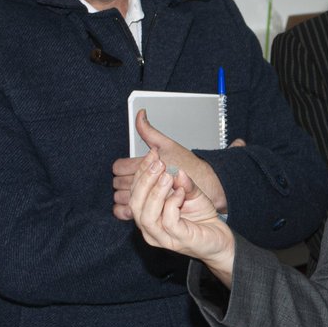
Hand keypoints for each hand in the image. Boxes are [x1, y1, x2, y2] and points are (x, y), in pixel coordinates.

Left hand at [111, 110, 241, 219]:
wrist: (209, 188)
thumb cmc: (191, 166)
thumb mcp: (169, 145)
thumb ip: (149, 130)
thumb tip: (139, 114)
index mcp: (145, 164)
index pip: (119, 167)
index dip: (123, 168)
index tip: (130, 169)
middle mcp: (145, 182)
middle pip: (118, 183)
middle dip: (124, 181)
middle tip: (135, 180)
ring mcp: (147, 199)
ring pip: (122, 198)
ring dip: (126, 196)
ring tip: (138, 192)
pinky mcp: (151, 211)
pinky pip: (126, 213)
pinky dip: (127, 211)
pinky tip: (135, 206)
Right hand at [129, 151, 236, 284]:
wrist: (220, 238)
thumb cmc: (202, 218)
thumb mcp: (190, 192)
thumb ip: (182, 181)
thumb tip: (174, 169)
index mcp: (148, 214)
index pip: (135, 192)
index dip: (142, 171)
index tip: (153, 154)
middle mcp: (151, 228)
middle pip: (135, 203)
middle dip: (145, 179)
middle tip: (158, 163)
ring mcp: (163, 237)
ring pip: (146, 215)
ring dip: (155, 192)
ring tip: (167, 176)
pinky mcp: (178, 240)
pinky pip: (168, 221)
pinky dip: (172, 204)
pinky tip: (181, 193)